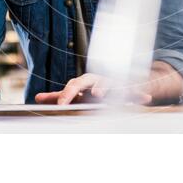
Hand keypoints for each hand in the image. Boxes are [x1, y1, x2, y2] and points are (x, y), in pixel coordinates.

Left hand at [33, 62, 182, 105]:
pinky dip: (139, 95)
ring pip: (107, 83)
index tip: (59, 104)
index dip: (65, 93)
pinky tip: (145, 98)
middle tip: (66, 99)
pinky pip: (133, 91)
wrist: (123, 83)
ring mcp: (113, 83)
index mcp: (84, 82)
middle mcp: (97, 80)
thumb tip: (37, 98)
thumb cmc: (96, 91)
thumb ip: (59, 96)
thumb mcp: (78, 95)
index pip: (72, 85)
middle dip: (76, 88)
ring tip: (97, 94)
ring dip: (102, 88)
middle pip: (85, 80)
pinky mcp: (129, 89)